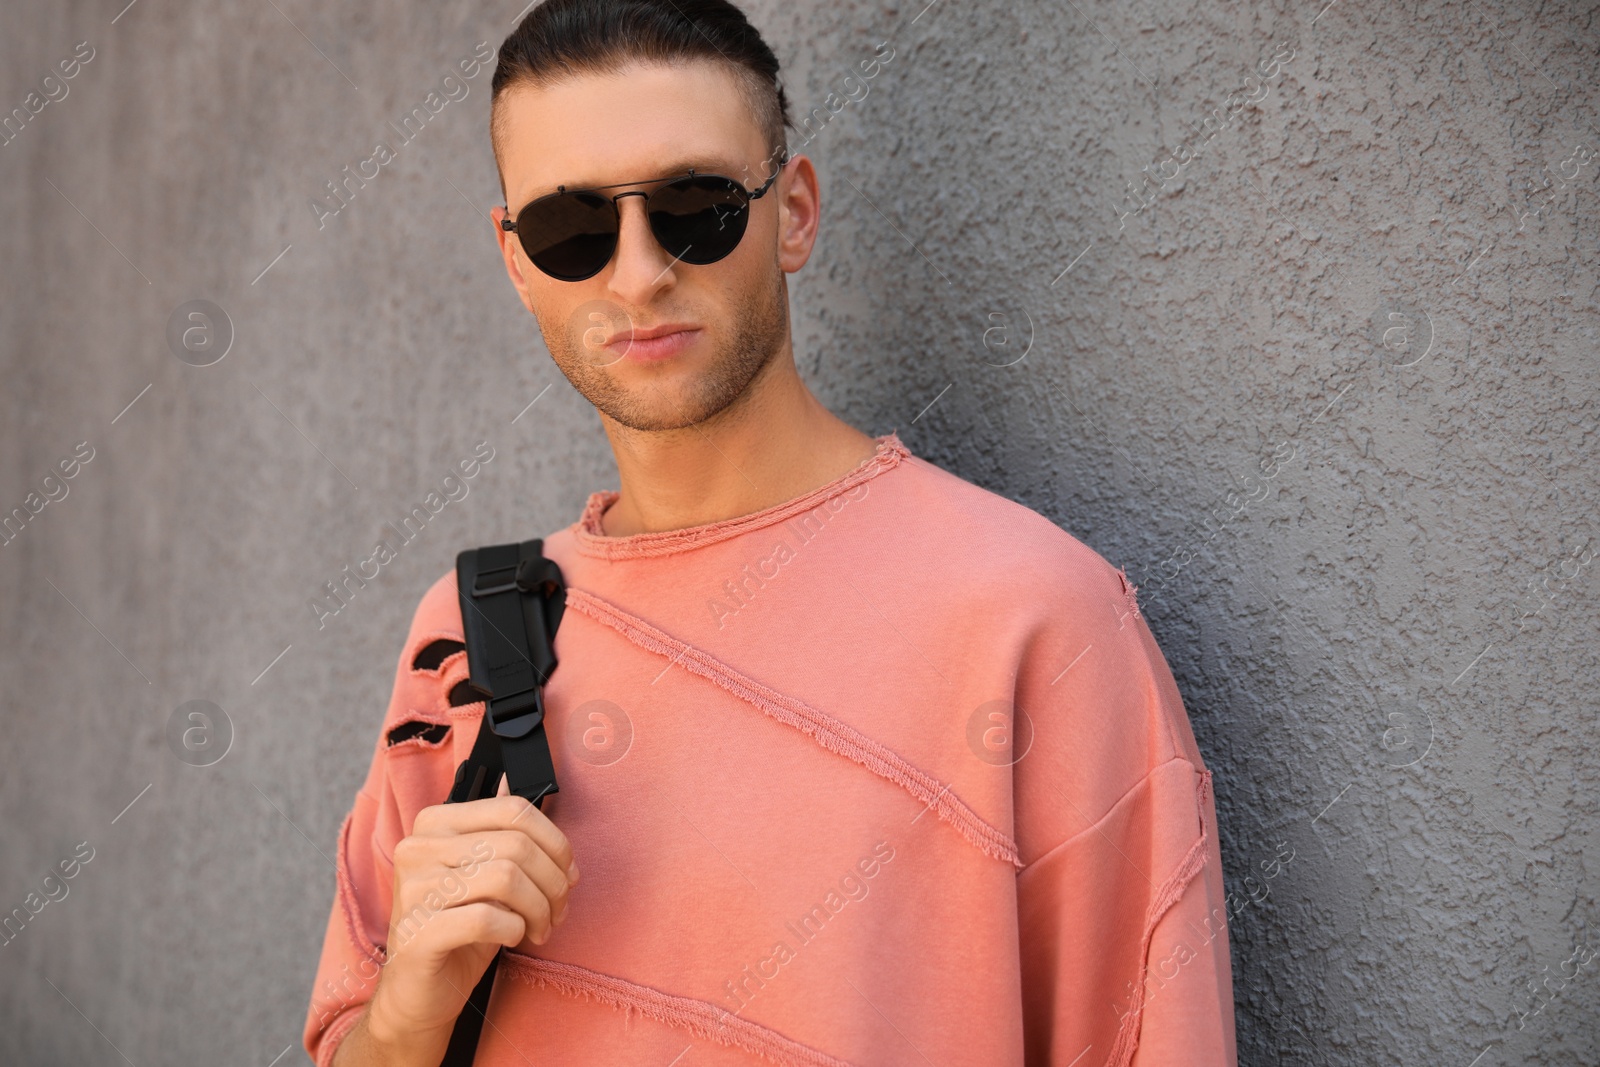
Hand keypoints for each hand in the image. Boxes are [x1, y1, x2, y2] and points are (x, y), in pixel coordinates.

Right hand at [367, 794, 579, 1043]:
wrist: (417, 991)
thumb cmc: (456, 927)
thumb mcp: (479, 871)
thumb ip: (494, 828)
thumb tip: (512, 779)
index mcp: (434, 823)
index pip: (512, 810)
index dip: (554, 841)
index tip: (566, 871)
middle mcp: (418, 848)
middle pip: (517, 846)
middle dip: (553, 881)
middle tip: (559, 909)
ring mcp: (414, 890)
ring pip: (507, 879)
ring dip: (539, 909)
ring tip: (541, 927)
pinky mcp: (418, 932)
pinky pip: (489, 919)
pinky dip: (515, 930)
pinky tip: (513, 938)